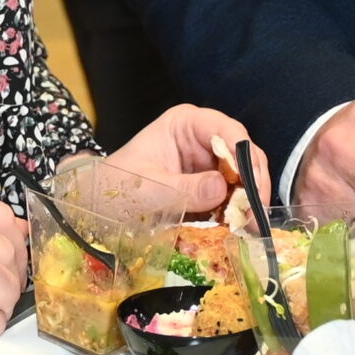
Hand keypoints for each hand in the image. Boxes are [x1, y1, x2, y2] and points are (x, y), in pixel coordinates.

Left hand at [106, 103, 266, 213]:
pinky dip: (238, 214)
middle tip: (256, 216)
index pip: (227, 130)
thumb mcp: (145, 189)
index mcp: (185, 124)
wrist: (98, 206)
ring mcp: (208, 164)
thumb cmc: (114, 187)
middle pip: (243, 154)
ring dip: (249, 202)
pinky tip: (239, 231)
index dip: (245, 156)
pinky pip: (233, 198)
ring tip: (250, 229)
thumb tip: (221, 187)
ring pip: (244, 178)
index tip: (252, 187)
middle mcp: (202, 139)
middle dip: (253, 184)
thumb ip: (182, 189)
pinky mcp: (209, 188)